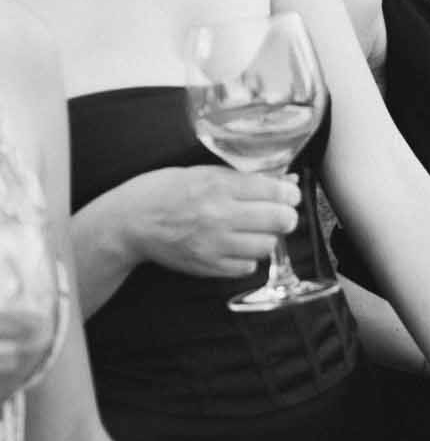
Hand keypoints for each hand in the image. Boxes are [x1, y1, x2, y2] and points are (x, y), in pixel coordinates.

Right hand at [125, 166, 299, 278]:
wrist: (130, 222)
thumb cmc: (165, 191)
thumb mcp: (204, 173)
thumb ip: (245, 178)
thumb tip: (286, 180)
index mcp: (220, 186)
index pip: (275, 191)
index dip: (289, 193)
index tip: (289, 195)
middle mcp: (220, 215)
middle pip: (280, 220)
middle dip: (285, 216)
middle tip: (279, 214)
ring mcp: (214, 244)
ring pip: (267, 245)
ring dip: (267, 237)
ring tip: (254, 230)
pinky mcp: (208, 266)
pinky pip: (247, 267)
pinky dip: (248, 257)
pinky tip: (237, 246)